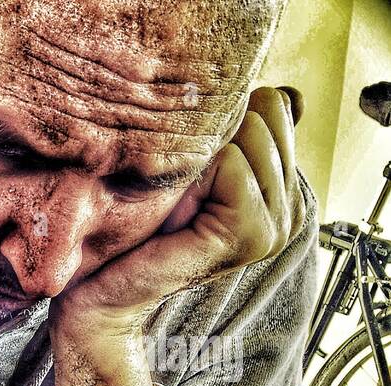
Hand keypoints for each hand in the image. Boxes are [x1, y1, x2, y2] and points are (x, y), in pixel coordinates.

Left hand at [47, 86, 304, 385]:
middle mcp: (290, 206)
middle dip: (208, 141)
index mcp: (281, 187)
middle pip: (265, 111)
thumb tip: (258, 83)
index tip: (188, 175)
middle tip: (178, 196)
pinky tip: (174, 218)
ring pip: (248, 133)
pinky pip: (231, 163)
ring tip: (175, 209)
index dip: (216, 126)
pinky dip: (193, 179)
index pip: (274, 102)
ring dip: (197, 161)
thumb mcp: (183, 170)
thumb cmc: (132, 230)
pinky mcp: (252, 234)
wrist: (100, 296)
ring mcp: (278, 224)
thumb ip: (224, 131)